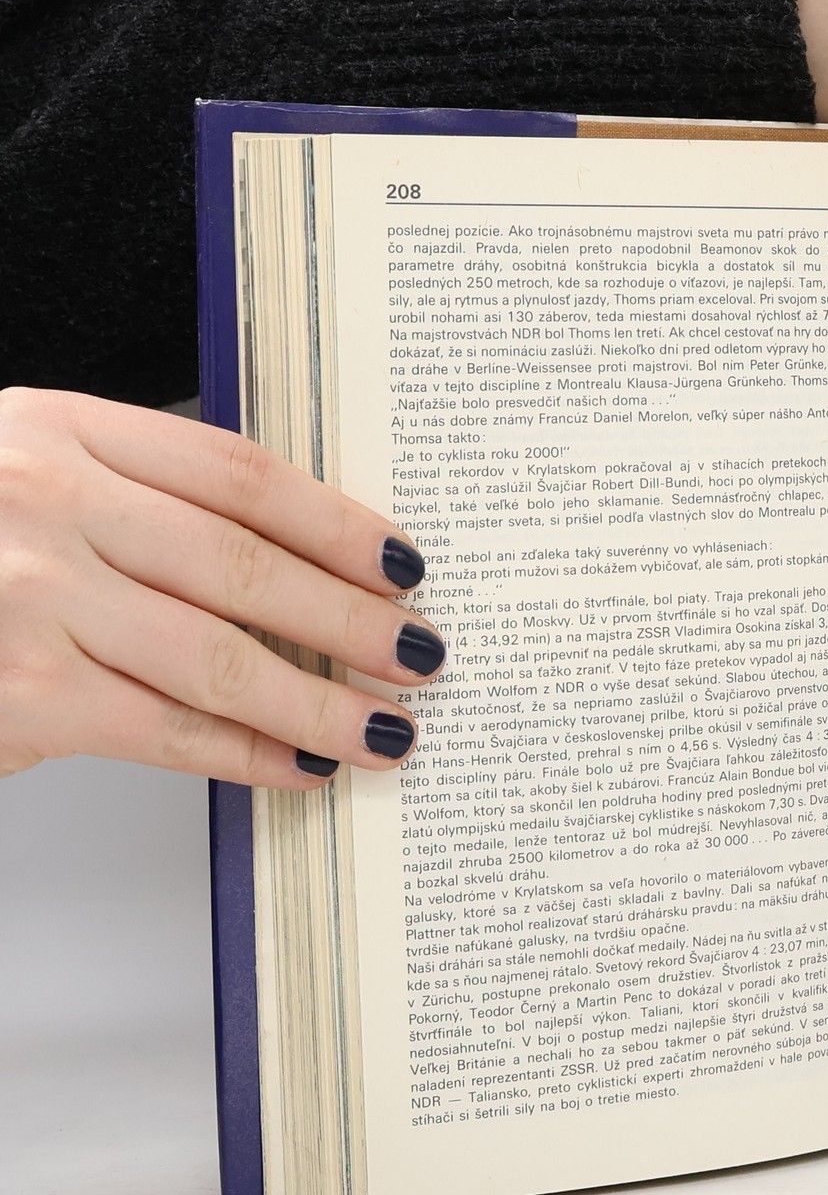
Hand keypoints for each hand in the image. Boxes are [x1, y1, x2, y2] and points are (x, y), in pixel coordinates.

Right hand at [0, 388, 443, 786]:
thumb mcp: (21, 475)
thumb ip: (133, 498)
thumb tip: (290, 561)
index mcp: (56, 429)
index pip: (239, 473)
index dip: (337, 523)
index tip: (402, 563)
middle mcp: (45, 502)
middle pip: (247, 566)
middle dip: (352, 621)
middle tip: (421, 653)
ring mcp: (29, 599)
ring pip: (221, 658)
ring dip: (322, 702)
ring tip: (386, 726)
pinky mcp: (22, 694)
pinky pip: (167, 731)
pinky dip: (248, 753)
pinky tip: (299, 765)